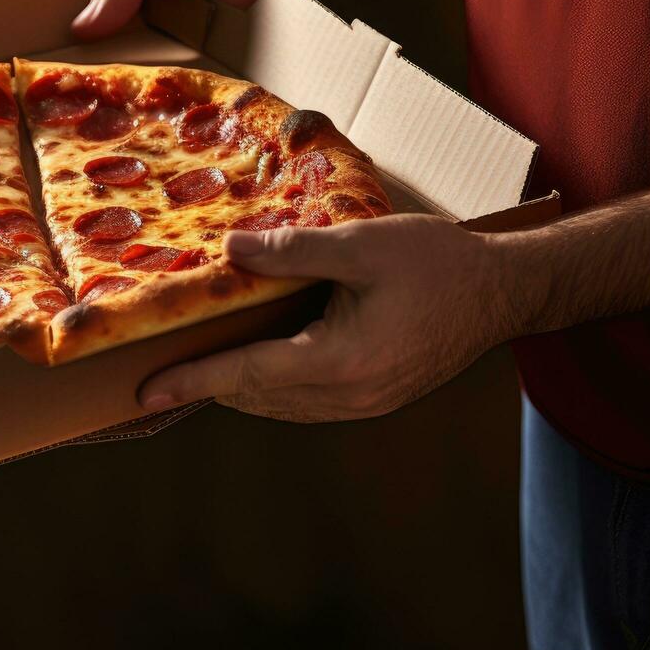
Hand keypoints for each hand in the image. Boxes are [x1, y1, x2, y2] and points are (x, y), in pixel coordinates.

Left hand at [136, 182, 649, 422]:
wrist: (504, 292)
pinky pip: (307, 401)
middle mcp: (349, 395)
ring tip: (196, 366)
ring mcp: (365, 403)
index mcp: (340, 361)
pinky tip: (257, 360)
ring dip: (239, 387)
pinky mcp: (376, 398)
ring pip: (281, 404)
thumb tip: (230, 252)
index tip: (145, 391)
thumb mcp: (361, 245)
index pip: (246, 375)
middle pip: (257, 396)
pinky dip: (273, 385)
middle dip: (206, 384)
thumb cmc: (439, 263)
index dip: (191, 380)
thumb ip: (292, 252)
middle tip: (157, 371)